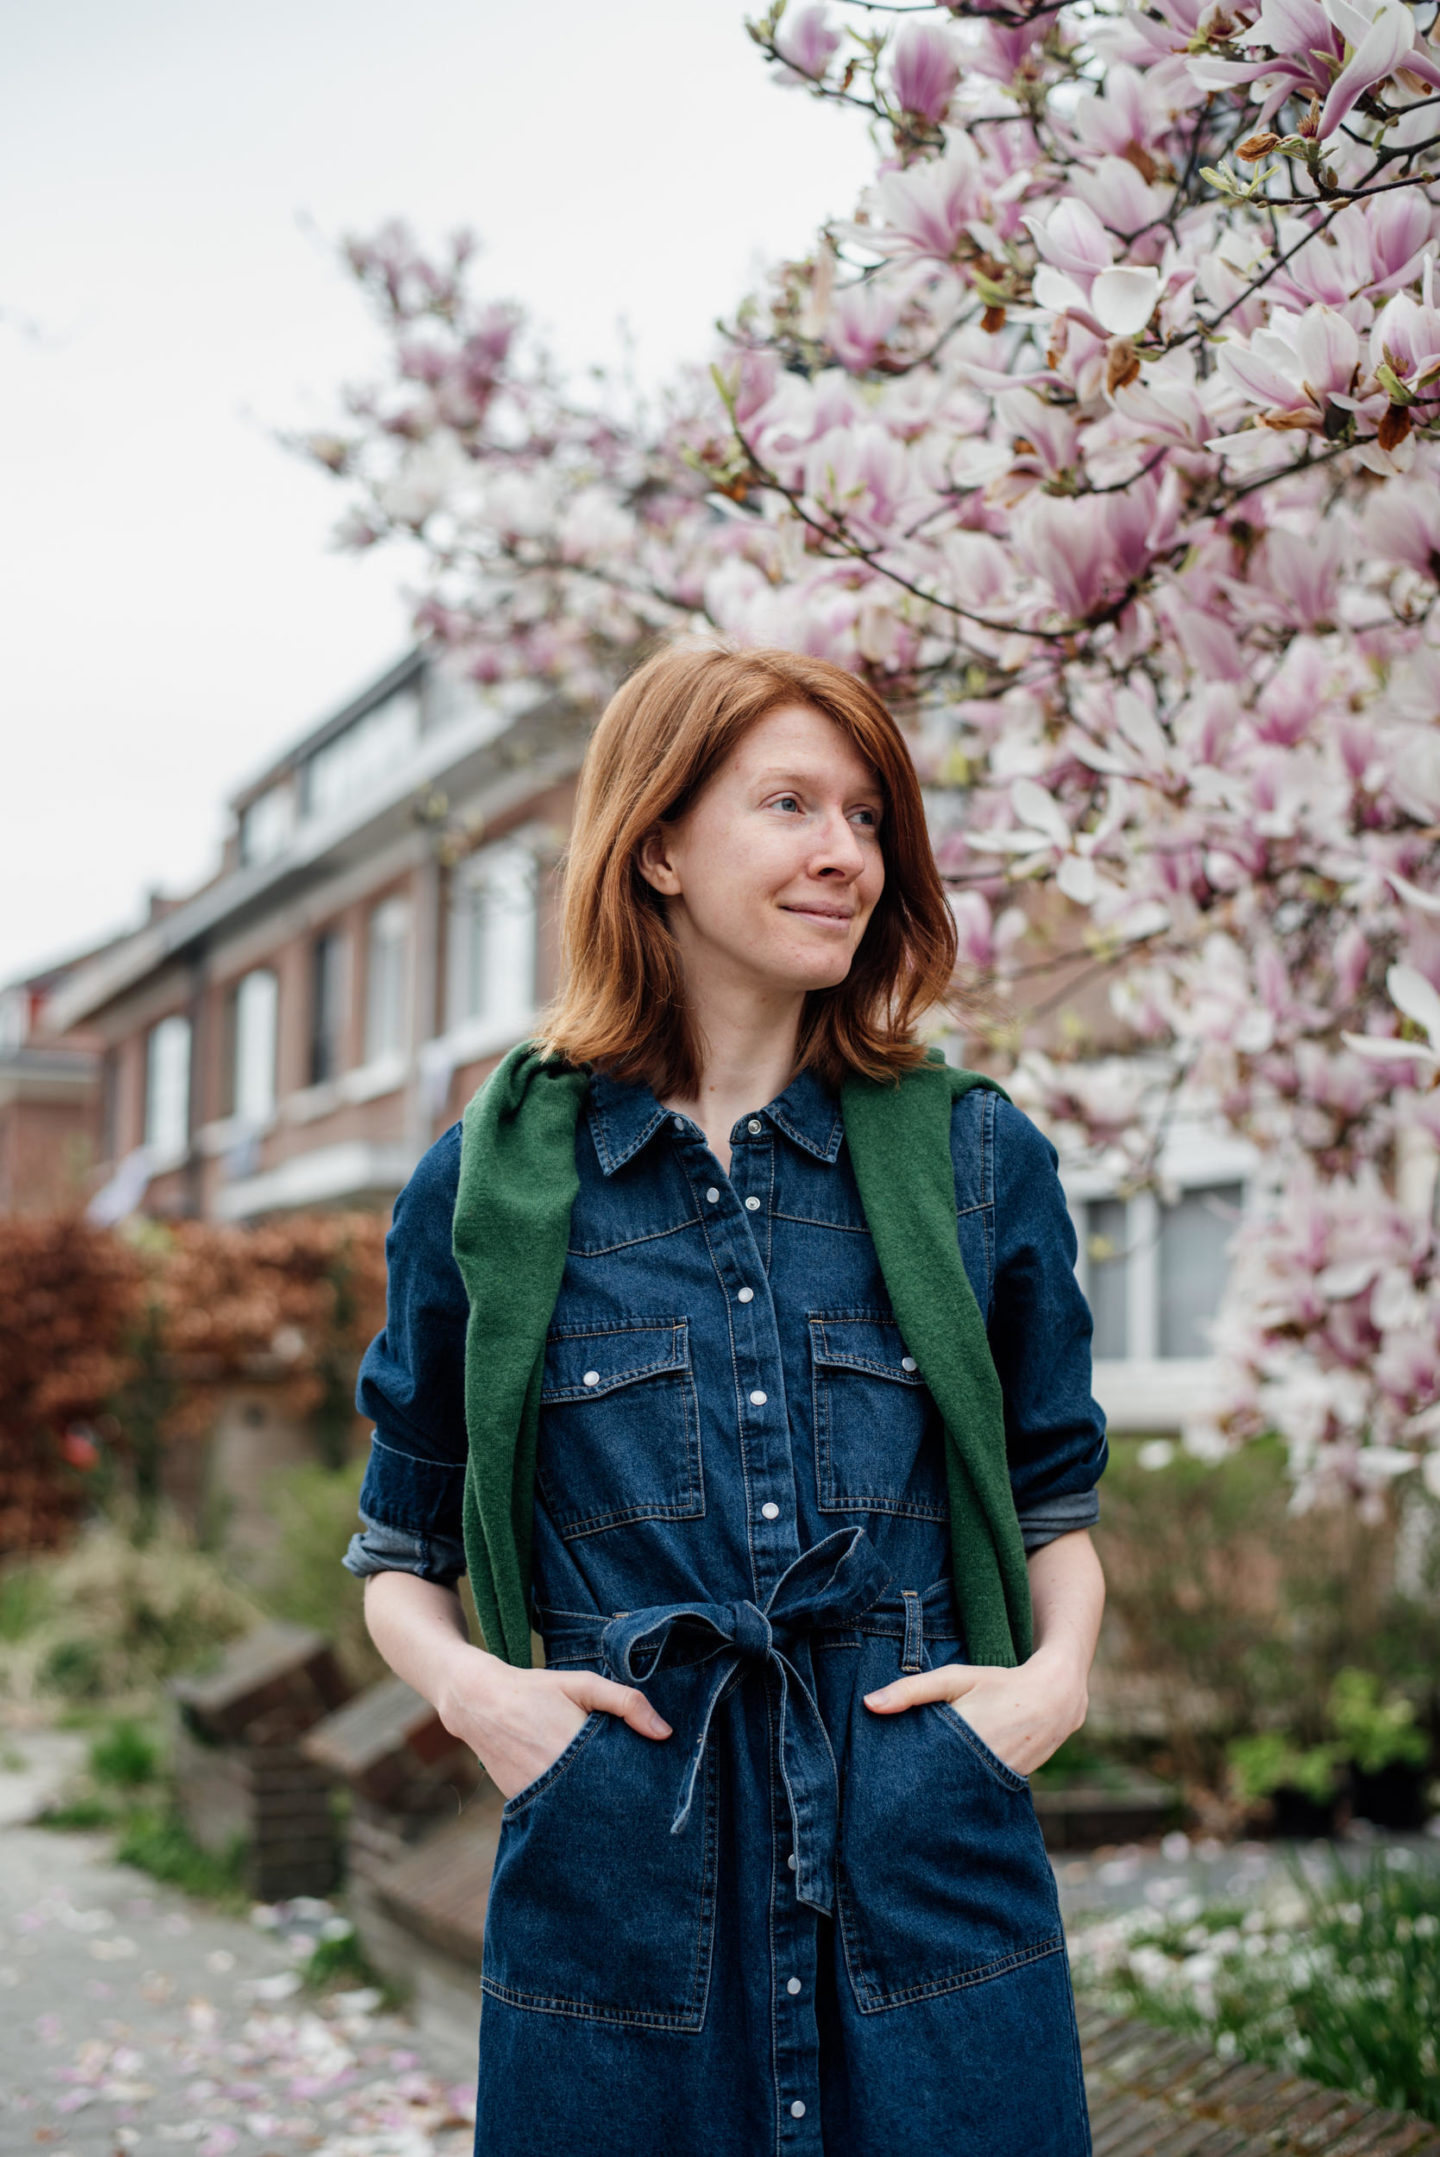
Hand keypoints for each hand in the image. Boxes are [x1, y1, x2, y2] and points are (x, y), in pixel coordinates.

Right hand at [437, 1648, 671, 1800]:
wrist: (478, 1702)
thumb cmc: (536, 1690)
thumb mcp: (583, 1684)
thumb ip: (626, 1703)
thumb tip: (666, 1733)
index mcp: (576, 1749)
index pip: (621, 1781)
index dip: (640, 1784)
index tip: (657, 1785)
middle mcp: (556, 1780)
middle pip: (603, 1802)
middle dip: (621, 1799)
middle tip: (642, 1797)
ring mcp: (536, 1797)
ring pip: (579, 1811)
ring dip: (596, 1805)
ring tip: (612, 1797)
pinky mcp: (522, 1803)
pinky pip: (554, 1812)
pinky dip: (570, 1806)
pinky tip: (581, 1796)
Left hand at [862, 1646, 1087, 1778]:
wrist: (1054, 1700)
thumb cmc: (998, 1683)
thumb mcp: (955, 1678)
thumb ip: (912, 1691)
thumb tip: (868, 1704)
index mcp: (963, 1738)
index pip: (918, 1768)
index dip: (896, 1778)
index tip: (872, 1784)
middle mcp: (979, 1767)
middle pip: (932, 1788)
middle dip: (910, 1792)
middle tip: (880, 1801)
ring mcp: (994, 1783)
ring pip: (953, 1795)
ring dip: (933, 1794)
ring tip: (906, 1800)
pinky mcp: (1004, 1790)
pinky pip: (972, 1796)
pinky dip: (957, 1793)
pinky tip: (941, 1795)